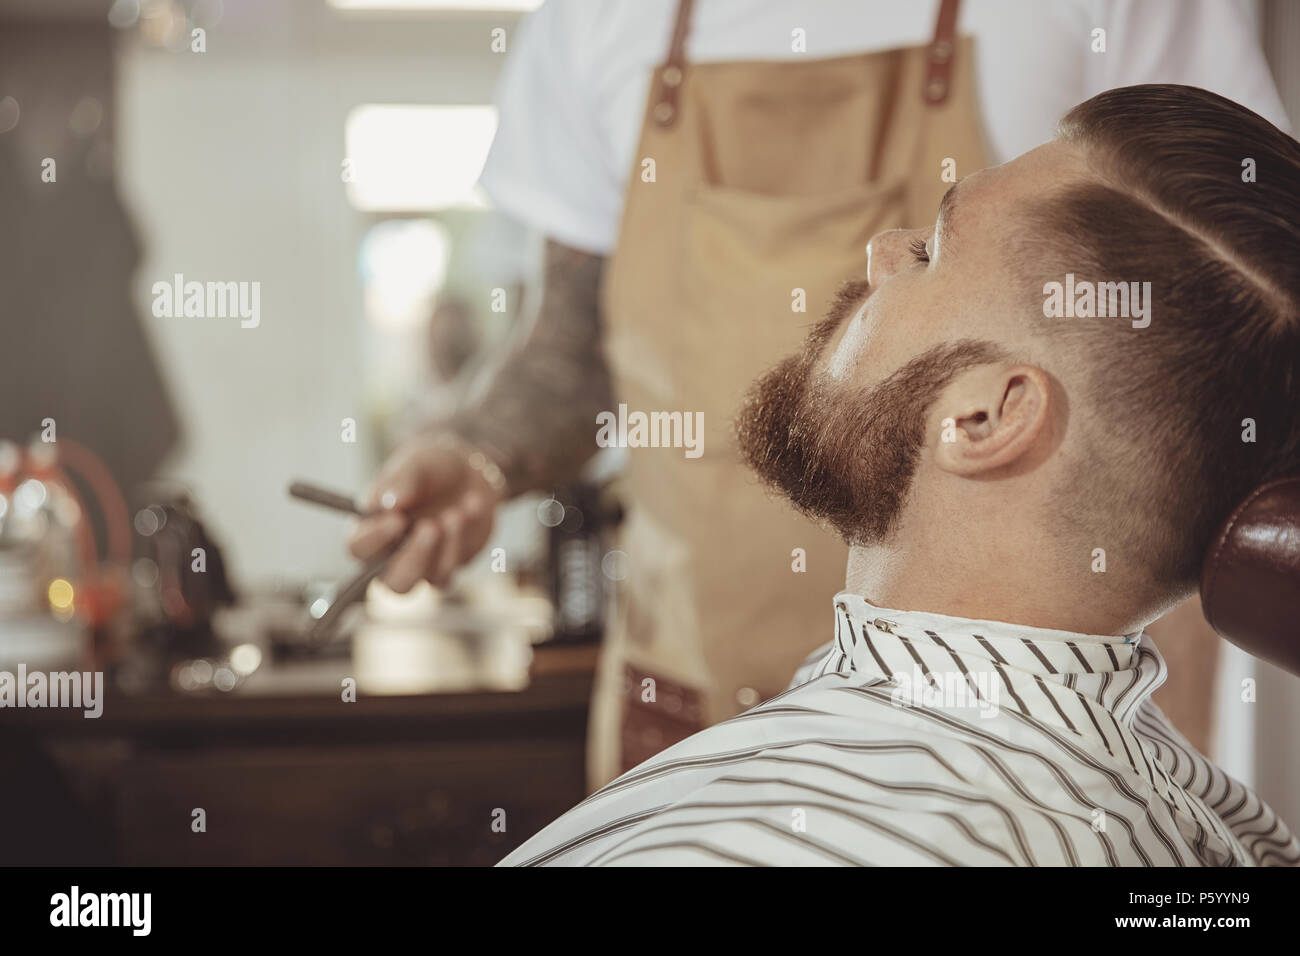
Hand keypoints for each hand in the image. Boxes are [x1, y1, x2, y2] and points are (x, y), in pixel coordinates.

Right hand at [347, 437, 503, 591]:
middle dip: (414, 558)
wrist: (466, 471)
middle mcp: (391, 555)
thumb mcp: (413, 464)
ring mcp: (423, 564)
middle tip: (430, 527)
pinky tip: (471, 506)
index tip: (397, 518)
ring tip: (455, 512)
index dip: (375, 538)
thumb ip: (400, 481)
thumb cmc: (428, 468)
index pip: (358, 547)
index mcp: (369, 528)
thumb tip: (389, 503)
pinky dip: (464, 538)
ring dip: (445, 546)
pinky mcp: (450, 564)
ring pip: (429, 580)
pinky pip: (456, 566)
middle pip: (393, 583)